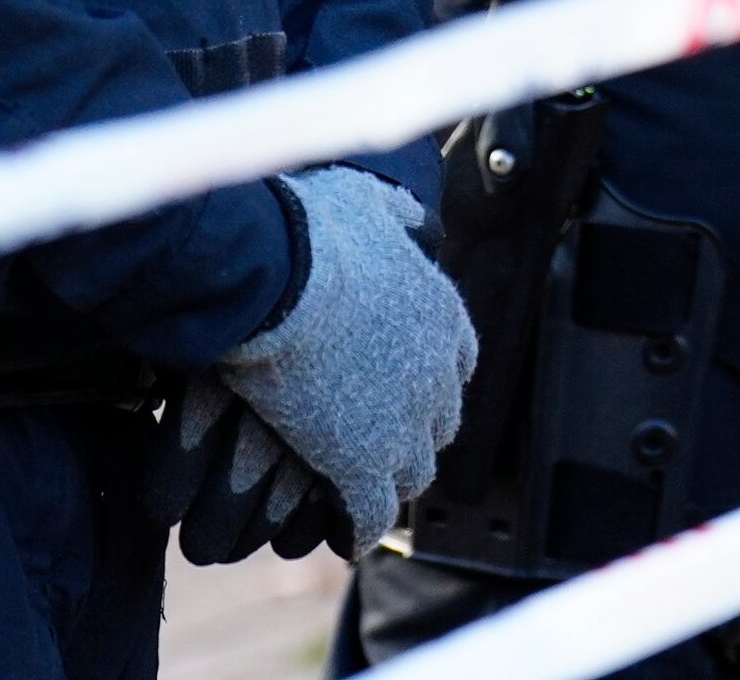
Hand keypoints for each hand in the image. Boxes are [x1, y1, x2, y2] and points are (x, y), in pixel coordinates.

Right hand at [177, 166, 476, 560]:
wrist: (278, 275)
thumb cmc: (309, 230)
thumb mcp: (364, 204)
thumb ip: (392, 211)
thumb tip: (409, 209)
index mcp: (442, 312)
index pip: (460, 360)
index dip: (435, 377)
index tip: (411, 386)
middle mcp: (437, 371)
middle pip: (442, 421)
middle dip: (416, 433)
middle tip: (382, 443)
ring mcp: (404, 424)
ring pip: (413, 473)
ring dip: (390, 482)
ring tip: (362, 494)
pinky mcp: (363, 465)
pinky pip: (372, 516)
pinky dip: (360, 528)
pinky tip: (343, 535)